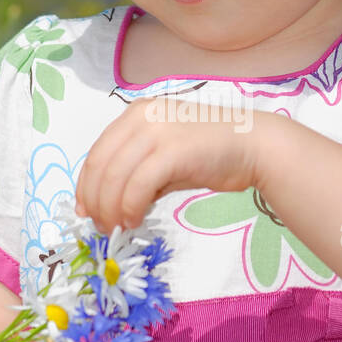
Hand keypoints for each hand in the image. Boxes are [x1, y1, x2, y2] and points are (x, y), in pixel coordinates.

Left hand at [74, 96, 277, 236]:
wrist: (255, 145)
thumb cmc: (213, 153)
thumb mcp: (166, 155)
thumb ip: (138, 171)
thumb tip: (109, 204)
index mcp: (136, 114)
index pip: (97, 152)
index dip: (86, 186)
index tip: (86, 211)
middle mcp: (141, 116)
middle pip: (100, 165)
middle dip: (96, 202)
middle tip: (101, 227)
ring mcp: (156, 131)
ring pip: (114, 177)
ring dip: (111, 209)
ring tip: (119, 227)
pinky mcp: (172, 150)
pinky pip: (137, 185)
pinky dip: (130, 207)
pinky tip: (135, 220)